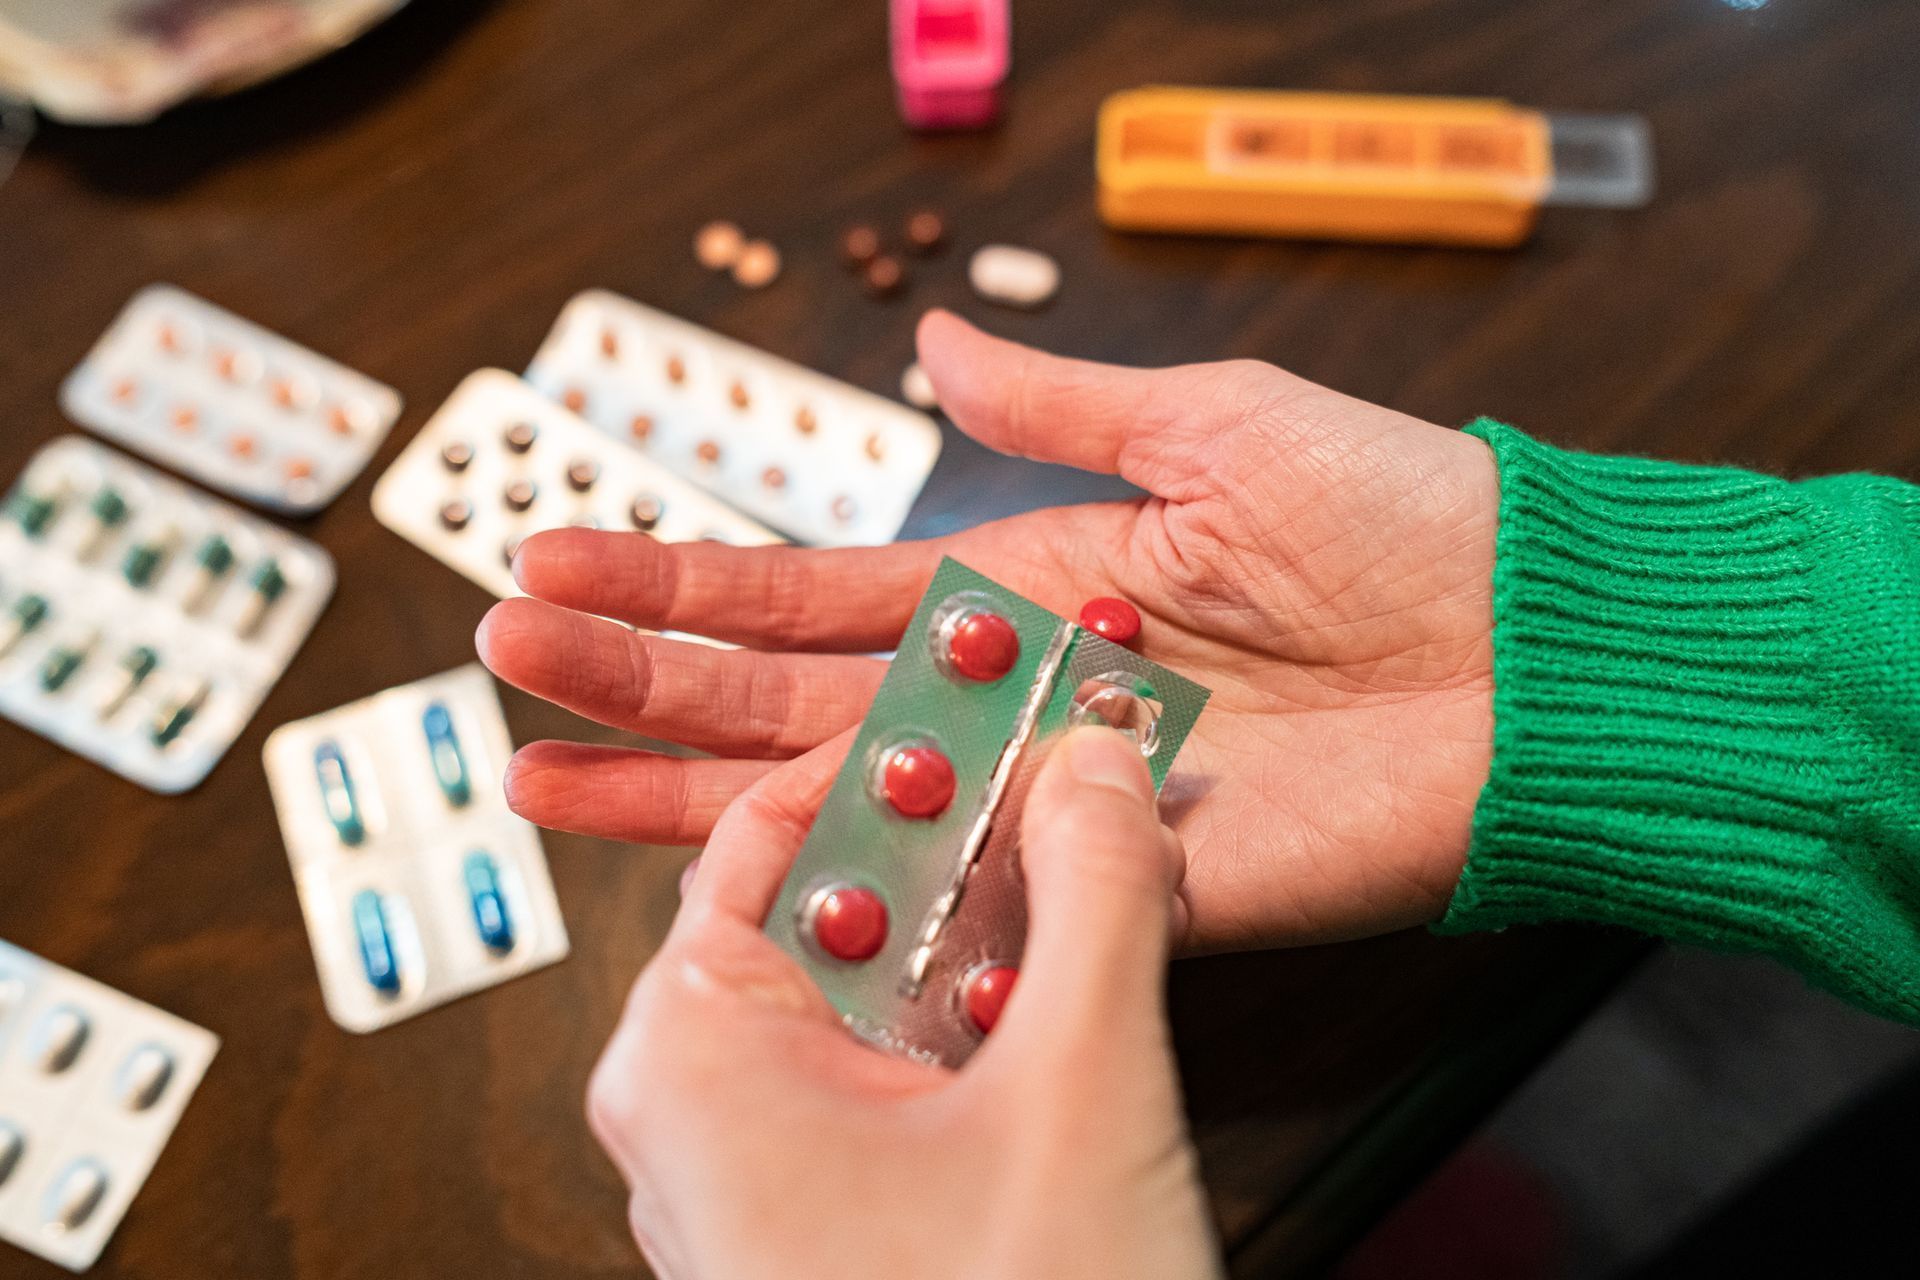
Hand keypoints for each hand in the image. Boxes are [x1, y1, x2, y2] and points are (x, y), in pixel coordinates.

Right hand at [478, 310, 1497, 948]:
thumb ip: (1060, 407)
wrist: (1533, 659)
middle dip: (636, 679)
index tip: (556, 558)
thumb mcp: (1214, 426)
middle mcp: (1002, 700)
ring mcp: (1037, 801)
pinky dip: (839, 905)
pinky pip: (947, 901)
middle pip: (782, 698)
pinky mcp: (1098, 890)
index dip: (681, 580)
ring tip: (541, 775)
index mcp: (1016, 588)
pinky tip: (716, 899)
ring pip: (829, 806)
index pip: (811, 591)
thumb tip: (932, 347)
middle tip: (501, 661)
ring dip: (684, 794)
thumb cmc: (1395, 522)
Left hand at [588, 725, 1221, 1279]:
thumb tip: (1093, 765)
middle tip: (1075, 799)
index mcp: (685, 1056)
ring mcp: (754, 1177)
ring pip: (875, 996)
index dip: (904, 752)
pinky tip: (1067, 1023)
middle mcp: (691, 1111)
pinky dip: (981, 1037)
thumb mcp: (1076, 1092)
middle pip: (834, 906)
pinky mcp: (821, 1225)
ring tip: (1093, 898)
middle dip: (967, 853)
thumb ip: (1095, 898)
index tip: (996, 703)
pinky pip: (893, 1081)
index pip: (781, 828)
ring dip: (991, 946)